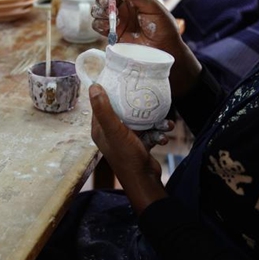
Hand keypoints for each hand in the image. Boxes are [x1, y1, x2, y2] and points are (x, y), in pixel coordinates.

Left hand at [89, 83, 166, 213]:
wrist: (145, 181)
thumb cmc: (127, 157)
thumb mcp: (114, 130)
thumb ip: (104, 109)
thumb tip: (93, 86)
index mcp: (100, 129)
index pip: (101, 104)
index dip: (109, 91)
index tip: (121, 78)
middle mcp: (111, 133)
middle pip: (122, 109)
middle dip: (136, 104)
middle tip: (146, 93)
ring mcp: (126, 139)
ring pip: (140, 120)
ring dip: (154, 121)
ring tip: (164, 122)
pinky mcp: (140, 144)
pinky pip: (149, 131)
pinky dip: (158, 132)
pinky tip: (164, 134)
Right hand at [91, 0, 180, 50]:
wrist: (164, 49)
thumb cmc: (163, 26)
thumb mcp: (152, 6)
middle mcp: (122, 7)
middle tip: (108, 3)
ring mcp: (116, 20)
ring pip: (97, 11)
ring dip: (100, 11)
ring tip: (113, 16)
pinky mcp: (112, 34)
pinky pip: (97, 25)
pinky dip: (99, 24)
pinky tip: (111, 26)